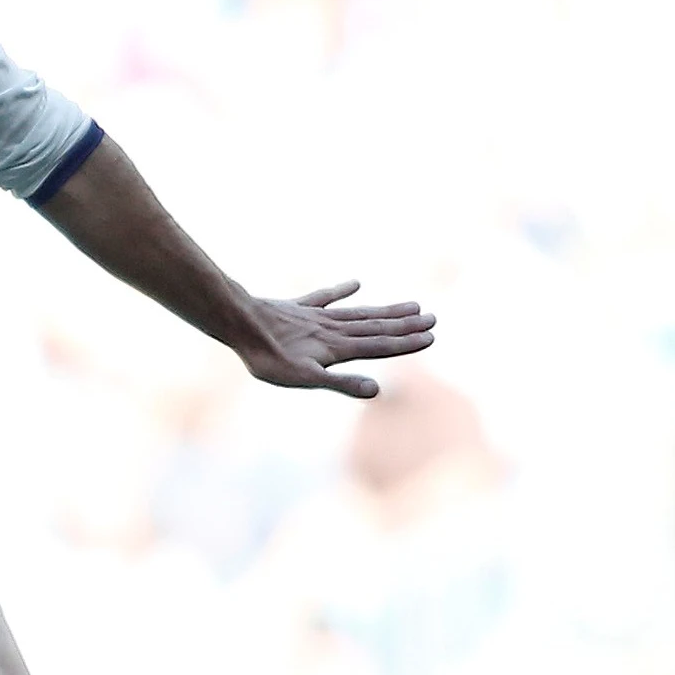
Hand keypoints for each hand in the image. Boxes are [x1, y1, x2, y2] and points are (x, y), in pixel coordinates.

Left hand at [235, 282, 435, 398]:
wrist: (241, 324)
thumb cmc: (271, 358)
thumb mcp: (306, 379)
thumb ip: (341, 383)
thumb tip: (377, 390)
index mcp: (339, 348)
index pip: (380, 346)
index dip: (406, 343)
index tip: (432, 336)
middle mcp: (334, 329)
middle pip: (376, 327)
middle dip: (405, 325)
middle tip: (432, 317)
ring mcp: (317, 316)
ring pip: (360, 313)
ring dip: (386, 311)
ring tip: (411, 305)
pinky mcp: (298, 308)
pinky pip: (326, 297)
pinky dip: (342, 291)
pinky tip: (356, 283)